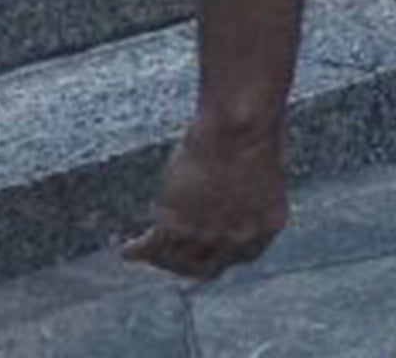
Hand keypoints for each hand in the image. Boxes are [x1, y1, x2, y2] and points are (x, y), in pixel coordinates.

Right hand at [120, 119, 288, 279]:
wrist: (238, 126)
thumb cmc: (251, 133)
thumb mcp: (256, 172)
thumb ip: (242, 198)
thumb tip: (218, 204)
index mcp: (268, 227)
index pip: (238, 258)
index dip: (216, 255)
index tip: (199, 252)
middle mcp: (240, 240)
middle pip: (207, 268)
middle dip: (186, 265)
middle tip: (168, 259)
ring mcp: (208, 236)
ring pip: (176, 259)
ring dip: (160, 258)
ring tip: (146, 251)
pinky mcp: (177, 225)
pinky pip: (154, 245)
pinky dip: (139, 250)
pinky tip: (127, 250)